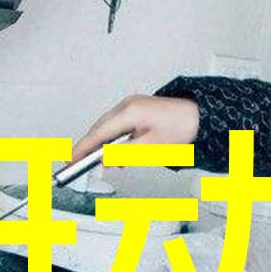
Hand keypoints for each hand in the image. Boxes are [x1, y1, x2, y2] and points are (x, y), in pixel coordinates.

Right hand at [72, 93, 198, 162]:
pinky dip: (115, 140)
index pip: (97, 133)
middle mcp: (127, 105)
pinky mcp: (136, 109)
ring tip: (110, 163)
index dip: (82, 149)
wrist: (200, 116)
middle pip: (99, 130)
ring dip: (105, 146)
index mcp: (129, 112)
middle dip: (91, 149)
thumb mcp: (151, 147)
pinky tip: (120, 152)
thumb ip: (125, 153)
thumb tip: (105, 159)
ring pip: (107, 128)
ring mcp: (131, 105)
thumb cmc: (183, 127)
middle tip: (80, 166)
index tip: (70, 161)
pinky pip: (118, 125)